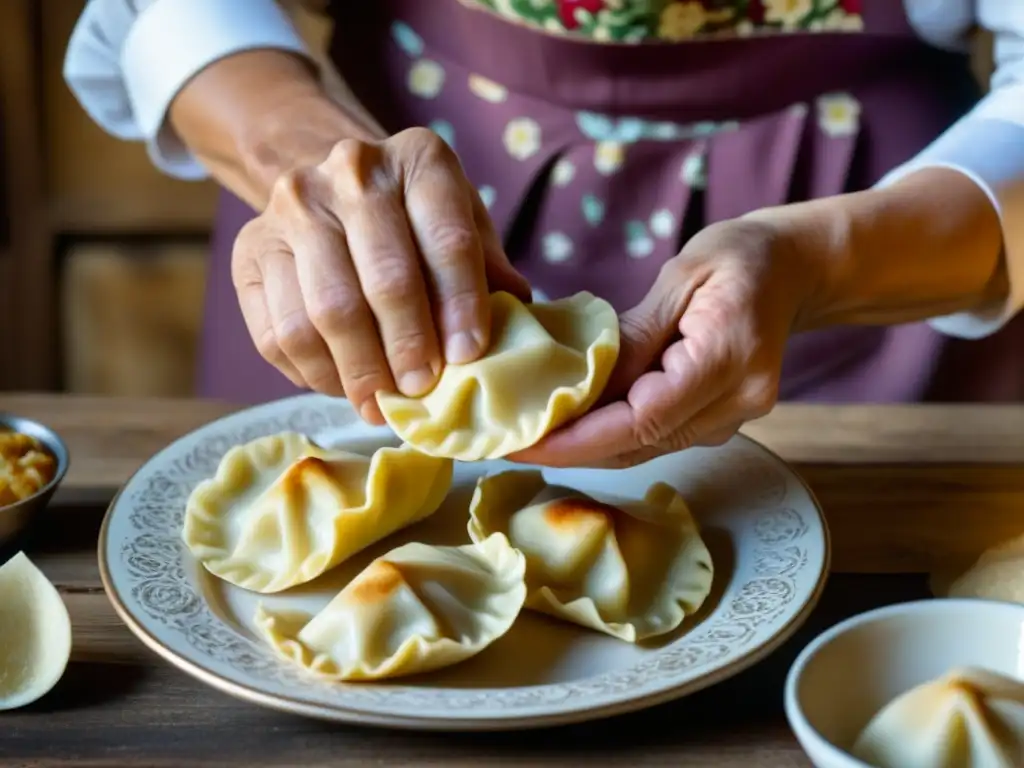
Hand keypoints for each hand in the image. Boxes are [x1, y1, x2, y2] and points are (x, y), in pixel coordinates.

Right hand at [231, 127, 530, 422]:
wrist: (327, 188)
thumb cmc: (412, 219)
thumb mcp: (461, 223)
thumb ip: (487, 268)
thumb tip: (515, 320)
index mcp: (419, 158)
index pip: (447, 237)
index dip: (461, 303)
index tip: (469, 356)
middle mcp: (350, 171)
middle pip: (383, 277)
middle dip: (409, 346)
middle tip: (423, 388)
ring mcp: (291, 209)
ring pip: (325, 312)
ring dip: (360, 371)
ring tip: (383, 402)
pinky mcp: (249, 253)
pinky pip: (279, 334)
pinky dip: (316, 373)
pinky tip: (344, 385)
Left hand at [511, 218, 818, 468]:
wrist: (792, 269)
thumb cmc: (738, 258)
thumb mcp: (681, 277)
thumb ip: (633, 335)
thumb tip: (580, 383)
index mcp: (728, 358)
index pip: (643, 418)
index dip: (579, 439)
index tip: (524, 441)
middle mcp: (737, 401)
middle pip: (641, 443)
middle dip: (570, 450)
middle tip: (506, 442)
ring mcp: (733, 417)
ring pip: (647, 448)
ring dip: (587, 447)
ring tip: (528, 435)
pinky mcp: (721, 419)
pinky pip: (659, 436)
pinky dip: (612, 435)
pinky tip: (572, 423)